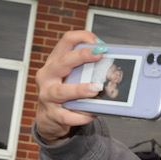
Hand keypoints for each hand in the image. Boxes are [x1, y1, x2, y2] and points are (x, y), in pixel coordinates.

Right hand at [35, 30, 104, 144]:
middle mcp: (48, 76)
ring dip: (80, 89)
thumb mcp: (71, 78)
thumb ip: (86, 70)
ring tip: (96, 89)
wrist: (49, 119)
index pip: (66, 41)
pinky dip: (81, 116)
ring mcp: (47, 95)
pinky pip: (67, 116)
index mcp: (55, 62)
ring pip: (61, 91)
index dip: (82, 37)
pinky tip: (92, 114)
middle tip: (99, 55)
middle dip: (81, 56)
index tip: (98, 43)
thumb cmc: (65, 95)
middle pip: (62, 62)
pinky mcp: (52, 114)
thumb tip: (113, 67)